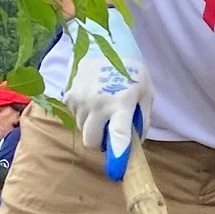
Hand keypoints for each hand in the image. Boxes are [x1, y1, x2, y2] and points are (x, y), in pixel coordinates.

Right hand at [63, 10, 152, 179]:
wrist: (106, 42)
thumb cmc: (131, 71)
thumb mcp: (146, 94)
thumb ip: (142, 120)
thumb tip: (135, 144)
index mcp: (122, 103)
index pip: (118, 134)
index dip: (117, 154)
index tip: (116, 171)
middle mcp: (98, 103)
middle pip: (92, 141)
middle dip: (101, 143)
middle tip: (111, 132)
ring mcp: (80, 99)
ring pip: (82, 130)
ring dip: (93, 127)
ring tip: (104, 109)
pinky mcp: (69, 95)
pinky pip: (75, 117)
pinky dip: (84, 115)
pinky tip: (93, 100)